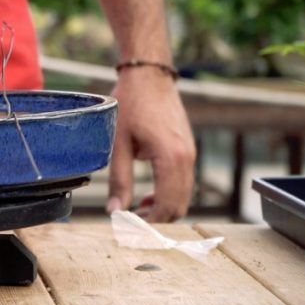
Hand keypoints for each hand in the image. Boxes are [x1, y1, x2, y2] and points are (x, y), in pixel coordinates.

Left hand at [107, 68, 195, 221]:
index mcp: (171, 158)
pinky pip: (183, 184)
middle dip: (156, 221)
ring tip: (135, 210)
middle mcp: (187, 159)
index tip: (126, 228)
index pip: (166, 205)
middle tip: (129, 224)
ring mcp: (190, 154)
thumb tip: (114, 210)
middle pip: (179, 206)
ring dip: (162, 209)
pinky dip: (168, 196)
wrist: (149, 77)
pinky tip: (146, 195)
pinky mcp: (187, 151)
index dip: (147, 223)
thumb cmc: (131, 103)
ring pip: (183, 197)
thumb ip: (118, 179)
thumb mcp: (118, 143)